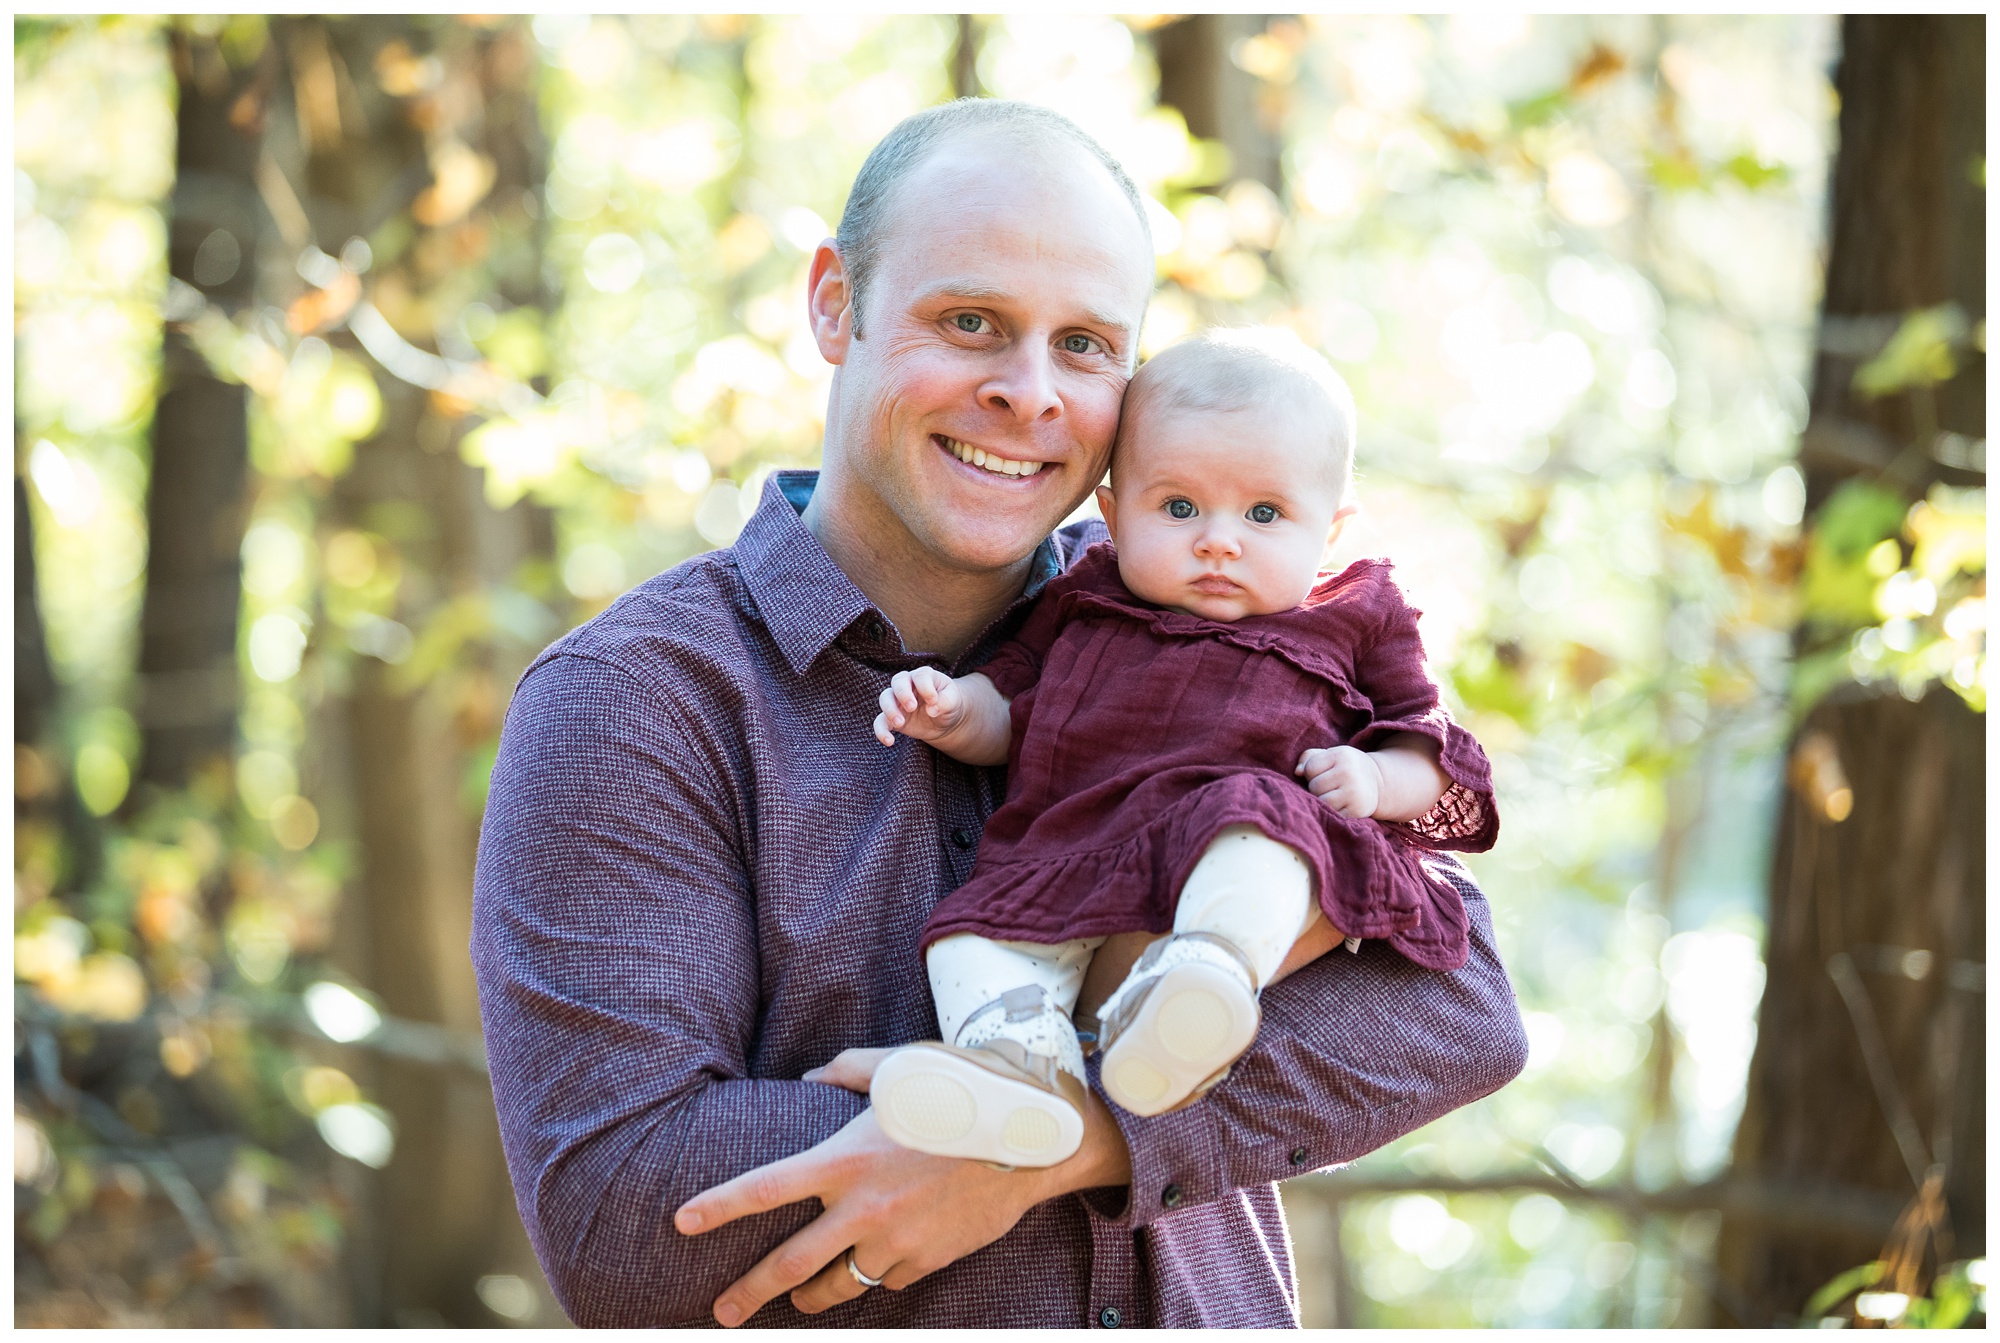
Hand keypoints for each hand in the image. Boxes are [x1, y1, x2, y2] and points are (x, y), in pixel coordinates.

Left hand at [678, 1047, 1130, 1325]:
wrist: (1033, 1141)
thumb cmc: (964, 1092)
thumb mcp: (900, 1067)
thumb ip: (846, 1070)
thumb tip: (809, 1077)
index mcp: (845, 1158)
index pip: (765, 1188)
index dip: (719, 1207)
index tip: (682, 1223)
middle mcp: (863, 1209)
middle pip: (788, 1266)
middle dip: (748, 1294)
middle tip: (721, 1313)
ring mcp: (895, 1243)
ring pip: (837, 1287)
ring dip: (810, 1299)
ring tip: (795, 1303)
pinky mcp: (926, 1262)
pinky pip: (888, 1282)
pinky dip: (875, 1277)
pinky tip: (873, 1270)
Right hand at [873, 667, 964, 747]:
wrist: (943, 720)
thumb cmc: (948, 703)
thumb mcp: (954, 701)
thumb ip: (946, 701)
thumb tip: (931, 709)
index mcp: (924, 676)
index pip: (920, 676)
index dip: (925, 687)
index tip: (933, 700)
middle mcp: (908, 684)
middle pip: (898, 681)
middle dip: (903, 694)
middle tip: (912, 707)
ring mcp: (897, 701)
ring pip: (885, 698)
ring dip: (890, 710)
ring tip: (900, 723)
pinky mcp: (892, 718)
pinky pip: (880, 722)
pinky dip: (881, 731)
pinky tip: (889, 741)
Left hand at [1296, 745, 1382, 818]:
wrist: (1378, 782)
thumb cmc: (1346, 767)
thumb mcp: (1331, 755)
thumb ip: (1309, 758)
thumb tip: (1297, 772)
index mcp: (1341, 755)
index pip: (1310, 768)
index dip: (1312, 773)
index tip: (1324, 773)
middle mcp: (1349, 772)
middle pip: (1315, 786)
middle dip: (1317, 788)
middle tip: (1330, 786)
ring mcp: (1354, 792)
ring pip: (1322, 801)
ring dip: (1323, 801)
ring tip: (1333, 795)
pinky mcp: (1357, 810)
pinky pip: (1333, 814)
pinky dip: (1333, 811)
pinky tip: (1341, 805)